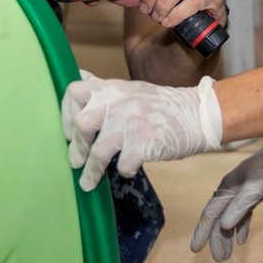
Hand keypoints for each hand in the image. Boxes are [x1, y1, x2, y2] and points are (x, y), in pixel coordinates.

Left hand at [62, 71, 223, 190]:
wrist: (198, 113)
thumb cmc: (160, 106)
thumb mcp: (130, 89)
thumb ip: (104, 89)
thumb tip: (77, 79)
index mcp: (113, 87)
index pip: (74, 91)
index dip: (65, 113)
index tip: (68, 131)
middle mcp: (120, 101)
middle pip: (82, 123)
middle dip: (76, 147)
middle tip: (76, 161)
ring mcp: (134, 121)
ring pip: (99, 150)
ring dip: (91, 171)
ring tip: (89, 182)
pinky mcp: (147, 141)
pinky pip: (123, 163)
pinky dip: (124, 170)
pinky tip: (128, 168)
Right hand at [190, 129, 262, 261]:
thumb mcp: (257, 188)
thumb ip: (240, 206)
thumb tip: (224, 225)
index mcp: (228, 187)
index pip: (211, 213)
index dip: (203, 232)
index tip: (195, 249)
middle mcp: (232, 189)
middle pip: (219, 218)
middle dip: (216, 239)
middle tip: (219, 259)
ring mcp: (243, 191)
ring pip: (230, 217)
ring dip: (227, 236)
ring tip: (226, 255)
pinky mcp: (255, 192)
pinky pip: (243, 213)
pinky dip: (241, 226)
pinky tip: (241, 239)